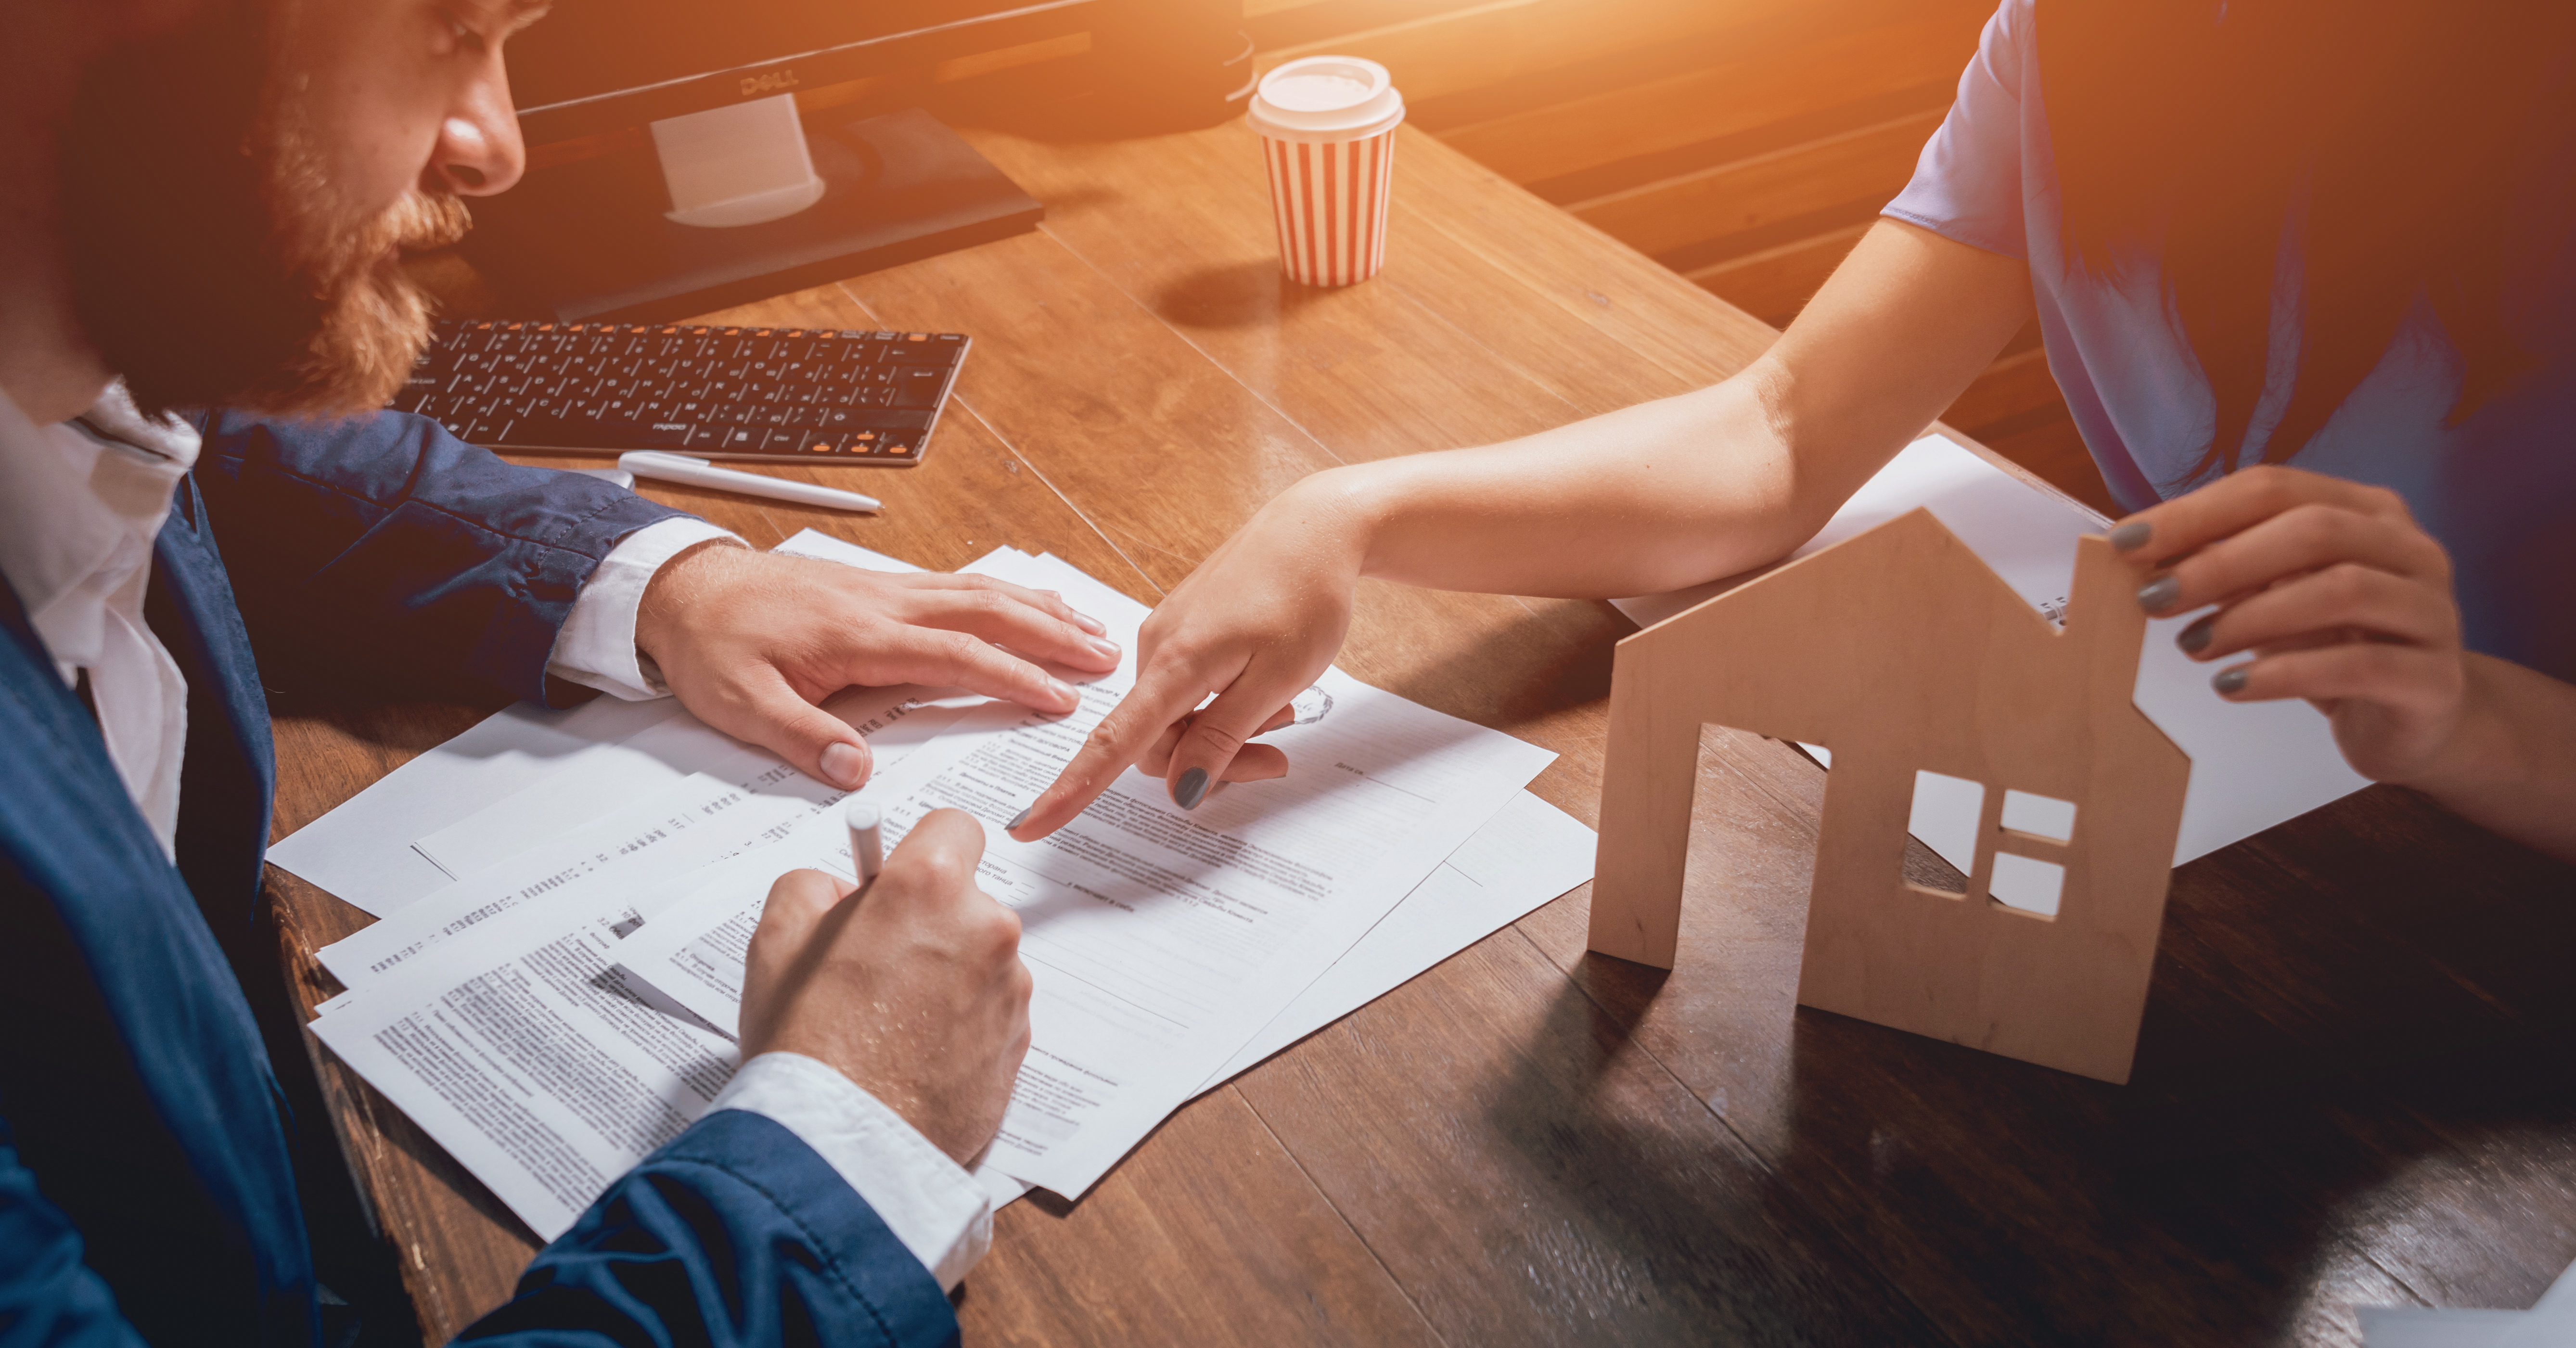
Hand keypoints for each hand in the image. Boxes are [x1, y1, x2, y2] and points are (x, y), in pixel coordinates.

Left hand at [636, 545, 1122, 790]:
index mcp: (859, 635)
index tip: (1060, 699)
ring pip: (980, 592)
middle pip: (987, 612)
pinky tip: (1030, 602)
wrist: (682, 589)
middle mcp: (884, 603)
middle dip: (1051, 635)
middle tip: (1107, 659)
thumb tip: (858, 774)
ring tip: (1091, 629)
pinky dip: (1006, 594)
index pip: (954, 655)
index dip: (1012, 677)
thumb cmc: (712, 646)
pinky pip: (959, 585)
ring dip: (1040, 610)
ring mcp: (887, 589)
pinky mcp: (881, 586)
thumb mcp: (740, 705)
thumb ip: (803, 738)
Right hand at [736, 809, 1032, 1164]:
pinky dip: (962, 1025)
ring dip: (947, 976)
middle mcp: (987, 929)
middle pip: (966, 902)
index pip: (953, 828)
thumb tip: (843, 888)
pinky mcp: (1019, 1044)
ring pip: (981, 960)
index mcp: (931, 887)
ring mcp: (1011, 990)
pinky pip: (991, 1013)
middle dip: (928, 923)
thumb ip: (813, 886)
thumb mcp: (776, 938)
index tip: (895, 885)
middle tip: (875, 967)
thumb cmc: (806, 1041)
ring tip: (890, 1023)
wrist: (842, 1145)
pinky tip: (915, 1055)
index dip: (919, 853)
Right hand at [1008, 482, 1369, 838]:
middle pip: (1158, 743)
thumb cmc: (1305, 597)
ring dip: (1222, 732)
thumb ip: (1224, 737)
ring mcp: (1165, 637)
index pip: (1112, 743)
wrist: (1315, 529)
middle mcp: (1156, 648)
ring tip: (1282, 709)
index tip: (1030, 827)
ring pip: (1174, 719)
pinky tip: (1262, 688)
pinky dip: (1219, 705)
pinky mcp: (1180, 631)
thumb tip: (1179, 788)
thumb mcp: (1277, 681)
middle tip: (1277, 756)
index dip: (1071, 791)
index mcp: (1175, 662)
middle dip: (1211, 763)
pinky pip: (1183, 691)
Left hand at [2118, 464, 2471, 783]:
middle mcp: (2411, 550)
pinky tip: (2230, 686)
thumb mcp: (2277, 594)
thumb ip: (2228, 566)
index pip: (2276, 488)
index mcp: (2369, 512)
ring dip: (2250, 618)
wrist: (2414, 719)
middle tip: (2153, 599)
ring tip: (2191, 645)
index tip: (2127, 543)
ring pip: (2341, 592)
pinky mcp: (2435, 679)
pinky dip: (2283, 674)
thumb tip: (2142, 553)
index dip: (2197, 512)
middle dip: (2220, 562)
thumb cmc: (2333, 644)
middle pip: (2313, 531)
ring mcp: (2432, 611)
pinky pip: (2358, 666)